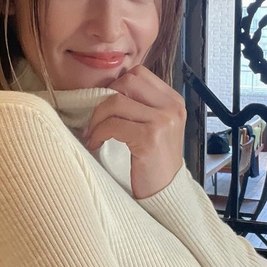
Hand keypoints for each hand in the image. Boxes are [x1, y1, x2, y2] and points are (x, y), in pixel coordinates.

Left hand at [86, 65, 185, 198]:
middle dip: (105, 98)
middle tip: (97, 119)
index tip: (107, 106)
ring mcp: (163, 121)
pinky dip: (98, 132)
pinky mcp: (150, 138)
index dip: (116, 85)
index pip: (139, 74)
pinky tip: (95, 143)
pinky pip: (113, 124)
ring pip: (116, 101)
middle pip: (127, 82)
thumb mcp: (154, 125)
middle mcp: (172, 107)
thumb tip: (106, 88)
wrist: (165, 192)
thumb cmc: (154, 159)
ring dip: (97, 117)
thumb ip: (140, 104)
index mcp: (173, 100)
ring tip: (94, 133)